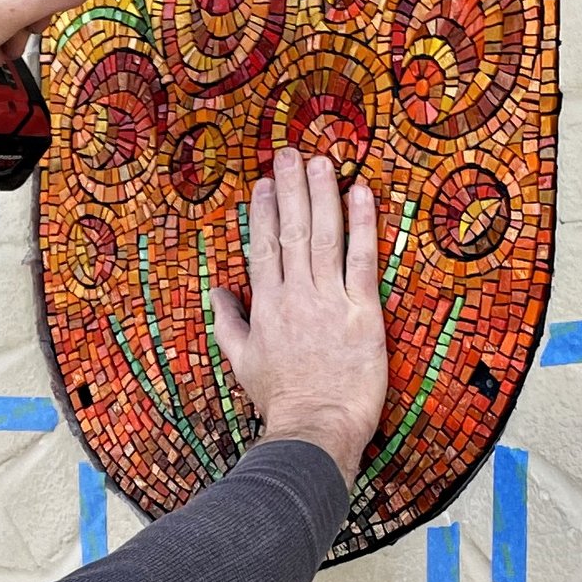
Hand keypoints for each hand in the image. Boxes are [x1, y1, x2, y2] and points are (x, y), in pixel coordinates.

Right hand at [209, 153, 387, 483]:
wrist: (315, 427)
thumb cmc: (281, 400)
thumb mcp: (242, 361)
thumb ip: (228, 322)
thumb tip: (218, 291)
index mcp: (266, 307)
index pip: (264, 248)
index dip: (264, 211)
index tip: (265, 182)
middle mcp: (295, 296)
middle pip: (292, 232)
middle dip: (291, 189)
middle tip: (290, 153)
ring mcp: (329, 302)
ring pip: (324, 237)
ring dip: (322, 195)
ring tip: (322, 161)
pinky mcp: (362, 313)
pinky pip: (362, 260)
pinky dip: (362, 225)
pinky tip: (361, 194)